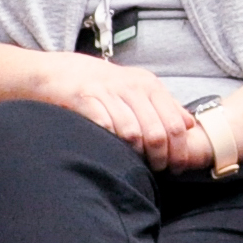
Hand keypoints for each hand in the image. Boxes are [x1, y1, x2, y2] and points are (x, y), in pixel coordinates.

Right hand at [39, 53, 211, 167]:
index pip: (175, 124)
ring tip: (136, 165)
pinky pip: (106, 128)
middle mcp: (130, 87)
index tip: (177, 167)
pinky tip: (112, 152)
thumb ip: (164, 104)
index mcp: (148, 84)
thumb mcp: (135, 86)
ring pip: (133, 134)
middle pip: (157, 133)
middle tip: (157, 171)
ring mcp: (106, 93)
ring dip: (136, 156)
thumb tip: (189, 123)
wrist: (53, 72)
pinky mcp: (83, 100)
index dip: (179, 151)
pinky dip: (112, 143)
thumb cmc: (98, 84)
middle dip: (160, 158)